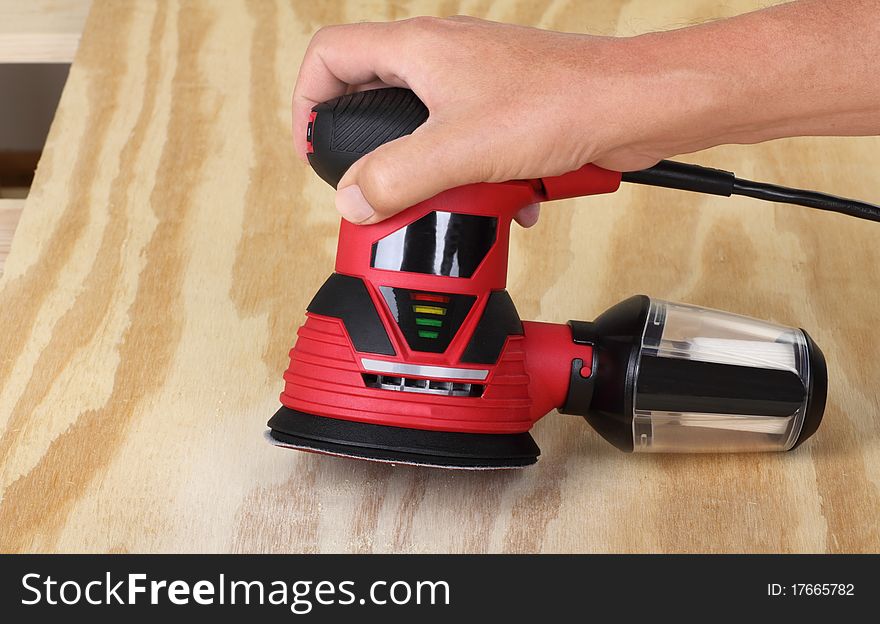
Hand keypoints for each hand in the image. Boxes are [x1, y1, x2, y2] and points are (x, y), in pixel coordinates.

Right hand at [292, 17, 663, 225]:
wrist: (633, 106)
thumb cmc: (562, 103)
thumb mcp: (460, 149)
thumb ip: (397, 177)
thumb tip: (353, 200)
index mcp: (418, 49)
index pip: (331, 54)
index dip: (308, 100)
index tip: (314, 147)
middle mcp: (442, 58)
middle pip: (375, 98)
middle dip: (373, 152)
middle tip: (373, 188)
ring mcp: (475, 82)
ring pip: (425, 129)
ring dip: (432, 173)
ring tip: (446, 202)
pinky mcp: (506, 110)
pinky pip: (469, 145)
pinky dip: (475, 178)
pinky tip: (500, 202)